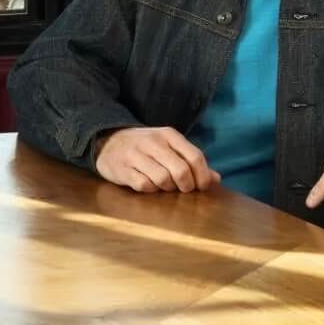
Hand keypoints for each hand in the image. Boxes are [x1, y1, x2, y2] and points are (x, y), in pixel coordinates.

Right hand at [94, 126, 220, 192]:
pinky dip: (149, 189)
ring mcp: (135, 154)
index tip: (201, 187)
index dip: (202, 176)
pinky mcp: (122, 168)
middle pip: (181, 170)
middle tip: (182, 189)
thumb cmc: (146, 148)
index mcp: (168, 135)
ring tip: (163, 185)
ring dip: (166, 188)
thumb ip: (192, 161)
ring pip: (162, 179)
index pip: (195, 156)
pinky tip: (147, 184)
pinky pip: (144, 185)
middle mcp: (152, 142)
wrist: (107, 141)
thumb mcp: (169, 147)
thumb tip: (216, 179)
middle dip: (185, 185)